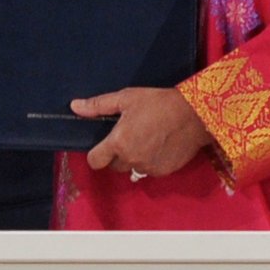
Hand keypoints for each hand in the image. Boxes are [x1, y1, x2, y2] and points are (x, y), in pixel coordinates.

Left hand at [73, 87, 215, 177]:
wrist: (194, 115)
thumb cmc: (159, 102)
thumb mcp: (126, 98)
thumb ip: (99, 106)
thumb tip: (74, 107)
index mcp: (118, 143)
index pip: (95, 161)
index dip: (95, 154)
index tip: (102, 146)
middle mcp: (131, 159)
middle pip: (113, 166)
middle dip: (116, 155)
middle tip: (128, 136)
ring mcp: (148, 168)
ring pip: (132, 169)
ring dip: (134, 159)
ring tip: (145, 139)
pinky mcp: (163, 172)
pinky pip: (149, 170)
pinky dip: (150, 161)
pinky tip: (159, 145)